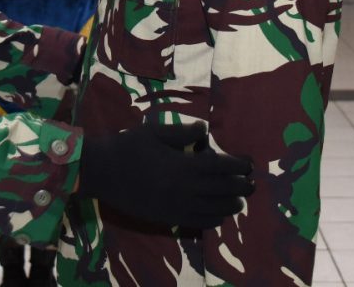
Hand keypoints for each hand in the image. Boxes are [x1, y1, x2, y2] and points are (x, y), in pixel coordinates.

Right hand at [79, 122, 253, 228]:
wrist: (102, 173)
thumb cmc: (128, 147)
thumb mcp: (155, 132)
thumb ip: (183, 132)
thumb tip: (205, 130)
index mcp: (183, 166)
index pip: (221, 167)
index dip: (237, 166)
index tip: (248, 164)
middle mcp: (185, 190)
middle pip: (222, 190)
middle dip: (240, 187)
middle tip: (251, 184)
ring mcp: (177, 207)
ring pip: (214, 210)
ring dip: (231, 206)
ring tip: (240, 202)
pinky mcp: (169, 218)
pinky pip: (198, 223)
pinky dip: (214, 220)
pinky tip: (219, 216)